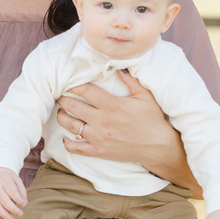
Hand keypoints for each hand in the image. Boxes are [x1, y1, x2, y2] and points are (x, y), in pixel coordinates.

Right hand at [0, 167, 27, 218]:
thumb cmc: (9, 177)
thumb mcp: (17, 180)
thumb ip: (21, 191)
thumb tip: (24, 203)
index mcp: (5, 182)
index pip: (11, 192)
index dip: (18, 199)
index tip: (24, 204)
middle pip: (4, 201)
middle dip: (13, 209)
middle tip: (21, 214)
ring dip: (5, 216)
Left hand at [56, 71, 178, 165]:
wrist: (157, 146)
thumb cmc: (152, 120)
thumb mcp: (145, 96)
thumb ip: (131, 80)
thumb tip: (118, 67)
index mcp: (111, 105)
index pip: (84, 90)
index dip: (74, 85)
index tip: (70, 83)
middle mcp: (101, 120)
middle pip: (72, 106)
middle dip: (63, 99)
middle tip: (61, 96)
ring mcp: (98, 137)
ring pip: (70, 125)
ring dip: (61, 117)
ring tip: (61, 112)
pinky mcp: (99, 151)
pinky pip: (76, 148)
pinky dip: (68, 143)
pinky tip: (66, 137)